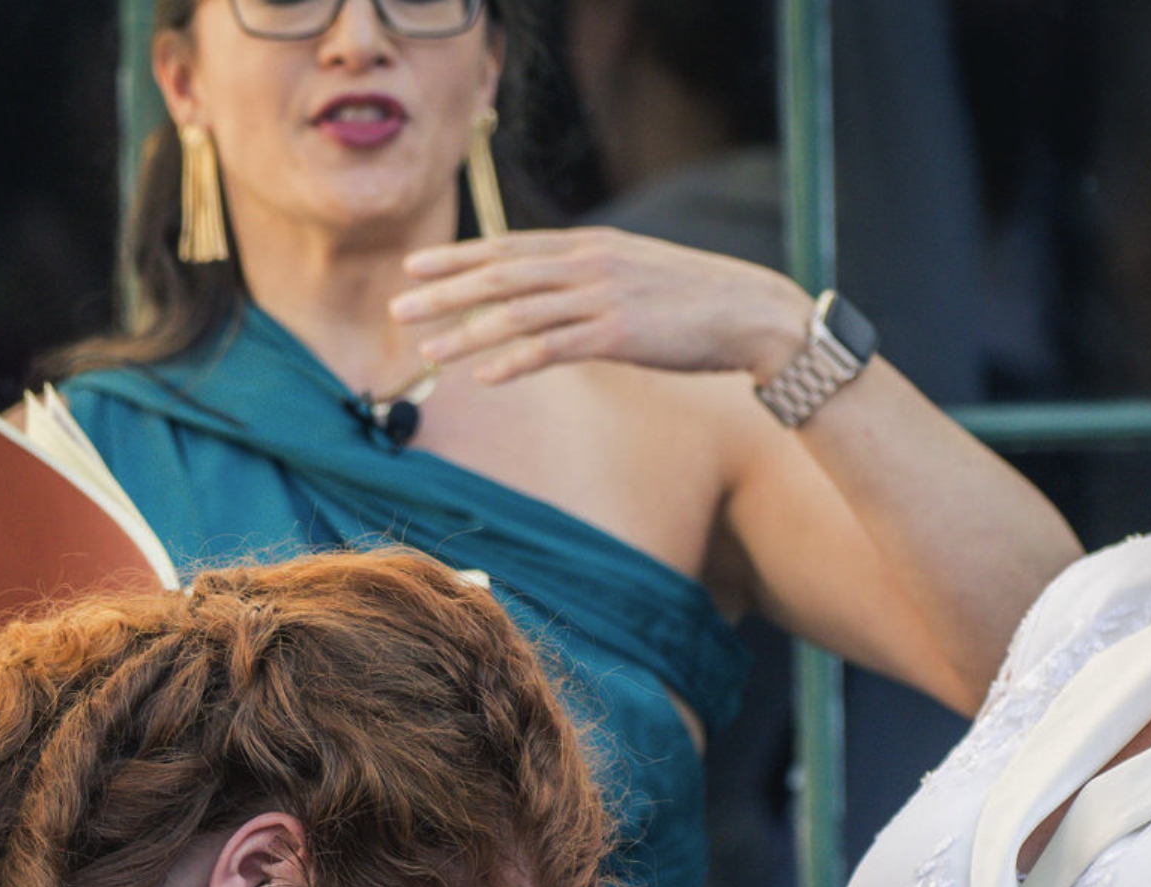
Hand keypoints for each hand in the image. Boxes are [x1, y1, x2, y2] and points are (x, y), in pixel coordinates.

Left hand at [391, 228, 815, 385]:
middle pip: (500, 275)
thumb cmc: (693, 300)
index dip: (457, 256)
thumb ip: (587, 277)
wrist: (752, 312)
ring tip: (426, 352)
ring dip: (466, 332)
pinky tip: (481, 377)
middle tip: (398, 306)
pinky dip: (513, 361)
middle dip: (444, 291)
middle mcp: (588, 264)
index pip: (508, 247)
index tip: (414, 265)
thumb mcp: (633, 272)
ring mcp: (601, 298)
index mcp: (589, 246)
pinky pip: (552, 349)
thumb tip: (548, 291)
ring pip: (516, 313)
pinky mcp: (618, 334)